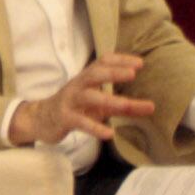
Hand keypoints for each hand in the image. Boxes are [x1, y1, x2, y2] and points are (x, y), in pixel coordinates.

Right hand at [10, 52, 153, 146]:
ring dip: (108, 99)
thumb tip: (152, 107)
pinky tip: (108, 134)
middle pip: (95, 73)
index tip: (140, 63)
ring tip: (126, 104)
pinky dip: (94, 127)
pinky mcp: (65, 118)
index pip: (103, 62)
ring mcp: (70, 101)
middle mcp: (79, 85)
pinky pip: (80, 122)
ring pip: (89, 97)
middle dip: (113, 72)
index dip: (120, 60)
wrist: (42, 119)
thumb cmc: (77, 108)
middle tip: (132, 73)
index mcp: (87, 78)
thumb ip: (125, 106)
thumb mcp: (102, 105)